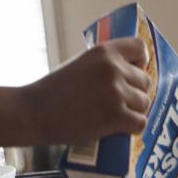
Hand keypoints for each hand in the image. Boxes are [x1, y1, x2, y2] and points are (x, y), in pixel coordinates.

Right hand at [23, 37, 151, 144]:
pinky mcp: (115, 116)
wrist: (32, 113)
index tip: (134, 73)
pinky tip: (121, 129)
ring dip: (134, 112)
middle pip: (145, 81)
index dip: (140, 63)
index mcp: (104, 51)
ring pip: (144, 103)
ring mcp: (116, 92)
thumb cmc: (52, 92)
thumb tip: (127, 76)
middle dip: (135, 93)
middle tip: (120, 103)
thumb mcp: (80, 65)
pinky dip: (133, 128)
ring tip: (118, 117)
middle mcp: (113, 68)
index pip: (140, 48)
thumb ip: (103, 66)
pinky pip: (140, 123)